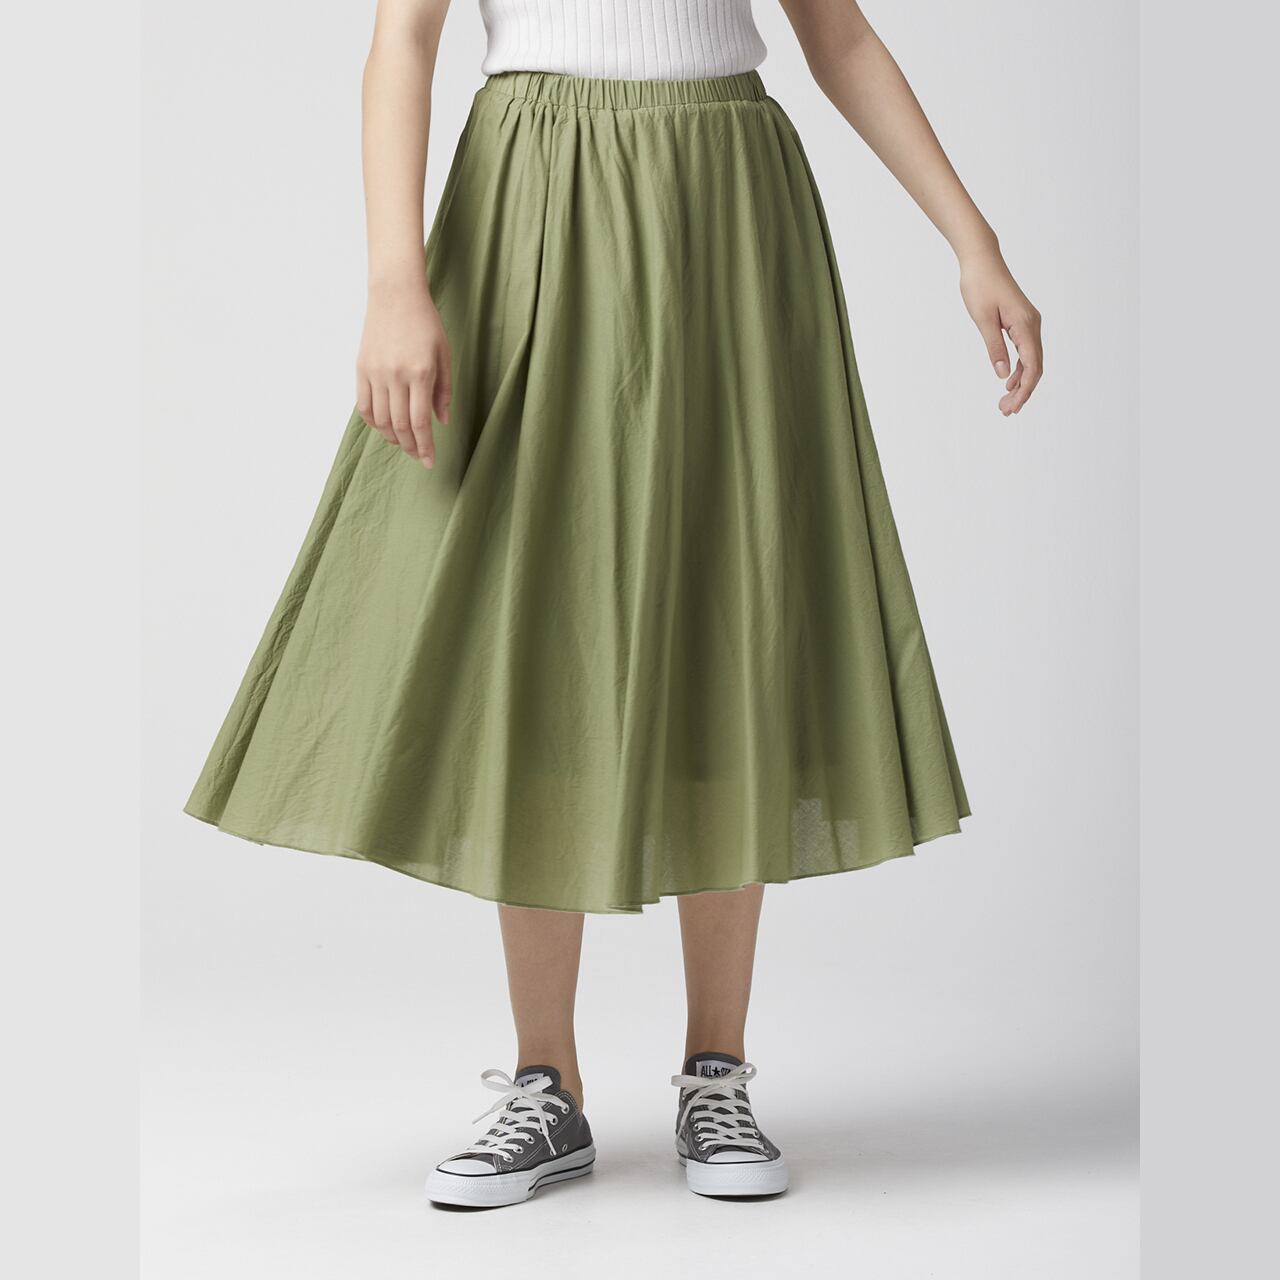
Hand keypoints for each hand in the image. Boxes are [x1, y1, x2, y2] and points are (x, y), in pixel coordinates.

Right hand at [356, 283, 451, 466]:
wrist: (395, 294)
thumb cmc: (425, 323)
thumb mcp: (444, 355)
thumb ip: (443, 391)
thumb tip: (441, 422)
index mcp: (420, 373)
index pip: (420, 422)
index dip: (425, 446)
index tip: (429, 462)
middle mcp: (395, 375)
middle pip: (399, 425)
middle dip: (410, 446)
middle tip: (418, 456)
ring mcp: (375, 372)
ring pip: (380, 420)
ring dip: (392, 438)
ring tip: (404, 443)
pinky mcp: (361, 369)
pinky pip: (364, 406)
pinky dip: (374, 423)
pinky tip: (385, 428)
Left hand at [959, 248, 1042, 415]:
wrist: (981, 260)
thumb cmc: (980, 285)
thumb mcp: (983, 320)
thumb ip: (994, 348)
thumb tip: (1003, 375)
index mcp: (1026, 325)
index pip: (1032, 366)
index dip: (1025, 391)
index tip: (1012, 408)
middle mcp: (1033, 325)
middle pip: (1035, 367)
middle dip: (1023, 392)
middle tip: (1005, 411)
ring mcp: (1030, 323)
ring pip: (1032, 360)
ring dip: (1021, 383)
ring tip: (1005, 402)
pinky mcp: (1022, 322)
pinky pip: (1026, 350)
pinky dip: (1019, 368)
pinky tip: (1009, 382)